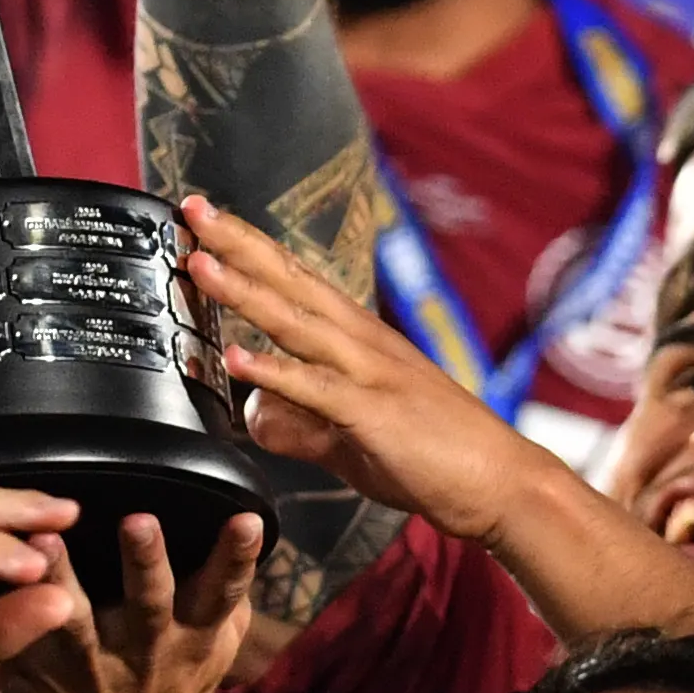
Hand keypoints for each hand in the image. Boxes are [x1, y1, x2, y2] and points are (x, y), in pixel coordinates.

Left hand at [0, 512, 267, 692]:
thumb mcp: (212, 652)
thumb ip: (228, 599)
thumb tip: (249, 531)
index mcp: (193, 637)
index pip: (223, 592)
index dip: (236, 557)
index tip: (246, 519)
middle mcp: (146, 649)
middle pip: (150, 600)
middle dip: (146, 560)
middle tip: (140, 518)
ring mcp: (90, 664)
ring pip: (75, 619)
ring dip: (61, 578)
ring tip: (47, 539)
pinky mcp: (42, 673)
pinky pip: (20, 637)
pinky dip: (0, 608)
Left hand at [179, 200, 537, 542]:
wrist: (501, 484)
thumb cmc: (432, 456)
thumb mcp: (348, 436)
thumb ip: (300, 423)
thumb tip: (255, 414)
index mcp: (357, 339)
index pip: (295, 281)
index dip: (249, 248)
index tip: (207, 220)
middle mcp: (362, 342)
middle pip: (291, 281)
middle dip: (238, 243)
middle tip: (192, 208)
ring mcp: (369, 373)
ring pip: (296, 322)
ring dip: (245, 291)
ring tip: (199, 264)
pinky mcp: (373, 412)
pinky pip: (316, 387)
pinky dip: (276, 370)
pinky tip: (238, 358)